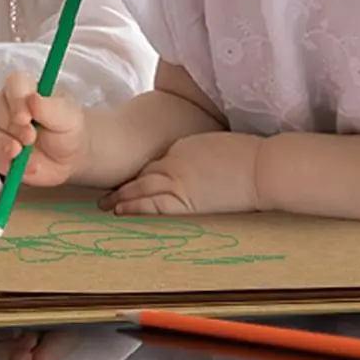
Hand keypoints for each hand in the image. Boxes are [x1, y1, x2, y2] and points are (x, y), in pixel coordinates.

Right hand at [0, 72, 86, 185]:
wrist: (69, 158)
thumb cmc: (68, 129)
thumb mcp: (68, 117)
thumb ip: (51, 108)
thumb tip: (32, 99)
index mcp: (25, 89)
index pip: (13, 84)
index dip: (16, 99)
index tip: (26, 117)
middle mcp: (6, 105)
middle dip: (9, 125)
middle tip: (29, 138)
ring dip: (0, 144)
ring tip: (19, 154)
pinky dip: (5, 163)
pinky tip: (24, 167)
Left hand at [100, 131, 262, 215]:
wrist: (260, 169)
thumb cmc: (240, 156)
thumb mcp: (204, 147)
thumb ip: (183, 156)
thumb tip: (173, 167)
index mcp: (177, 149)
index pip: (146, 162)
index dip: (128, 171)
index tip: (114, 176)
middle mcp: (172, 165)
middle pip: (139, 176)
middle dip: (118, 185)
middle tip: (100, 194)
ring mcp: (179, 184)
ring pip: (142, 191)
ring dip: (122, 199)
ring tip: (105, 206)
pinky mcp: (188, 203)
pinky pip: (156, 206)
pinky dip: (137, 208)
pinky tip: (124, 212)